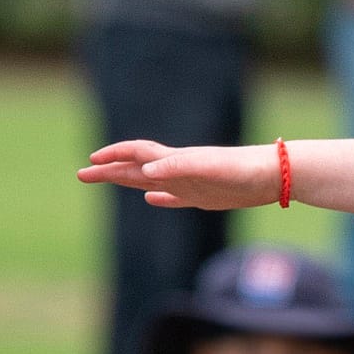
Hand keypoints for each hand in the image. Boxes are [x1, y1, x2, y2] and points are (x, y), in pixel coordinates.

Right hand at [79, 140, 280, 211]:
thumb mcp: (210, 168)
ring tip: (106, 179)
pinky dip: (161, 197)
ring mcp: (190, 183)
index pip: (137, 154)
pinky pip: (175, 197)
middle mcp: (178, 170)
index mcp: (176, 161)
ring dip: (127, 180)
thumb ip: (179, 167)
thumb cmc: (243, 170)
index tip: (91, 162)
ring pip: (150, 181)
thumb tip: (146, 172)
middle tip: (81, 174)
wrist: (272, 176)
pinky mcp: (204, 196)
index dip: (114, 156)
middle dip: (108, 170)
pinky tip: (153, 199)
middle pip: (135, 168)